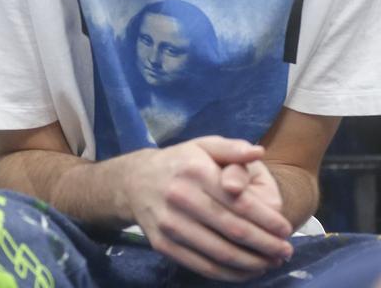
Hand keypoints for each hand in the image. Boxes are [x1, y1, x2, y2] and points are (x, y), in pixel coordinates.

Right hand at [124, 137, 292, 281]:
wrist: (134, 182)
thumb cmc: (179, 163)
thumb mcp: (203, 146)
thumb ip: (232, 149)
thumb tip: (258, 152)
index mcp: (195, 171)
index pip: (240, 203)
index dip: (268, 221)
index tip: (286, 230)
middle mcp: (180, 197)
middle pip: (234, 230)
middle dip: (266, 245)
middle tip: (285, 251)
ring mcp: (170, 224)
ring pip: (221, 253)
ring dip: (253, 263)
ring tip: (271, 262)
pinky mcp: (163, 245)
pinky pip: (203, 267)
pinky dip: (230, 274)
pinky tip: (247, 270)